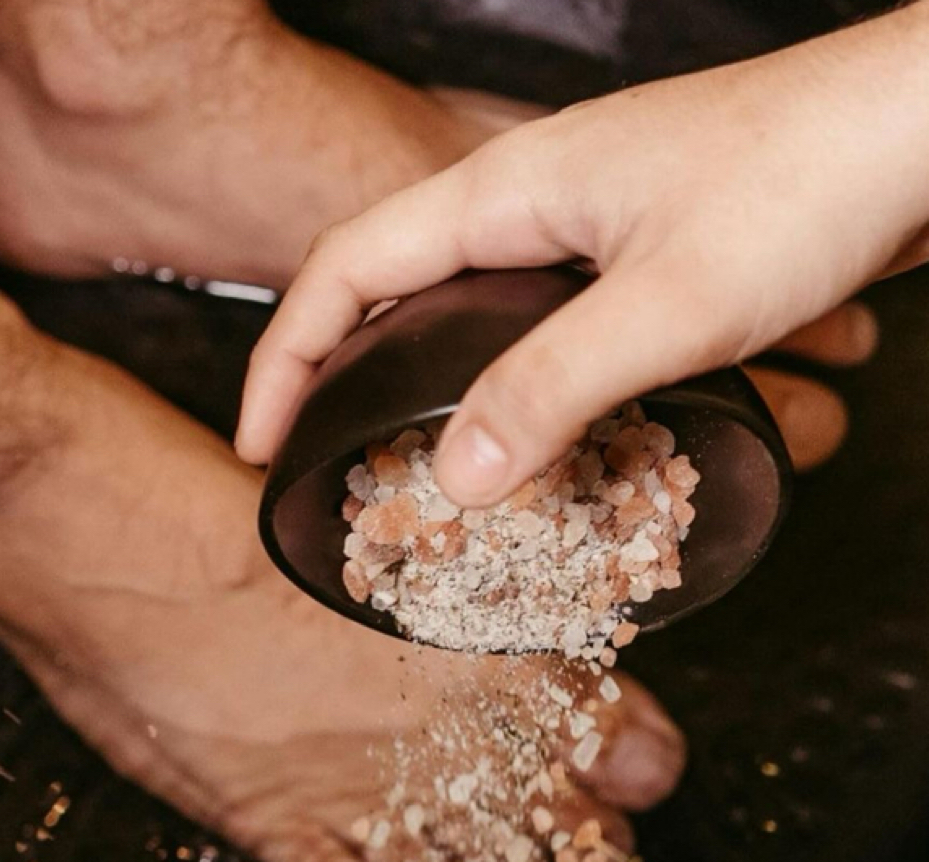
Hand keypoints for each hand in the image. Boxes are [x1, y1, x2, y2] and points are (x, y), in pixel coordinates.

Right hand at [237, 3, 927, 501]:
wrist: (923, 126)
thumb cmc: (811, 175)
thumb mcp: (669, 299)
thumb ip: (553, 383)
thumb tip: (458, 471)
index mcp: (505, 194)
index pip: (345, 268)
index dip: (286, 354)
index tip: (262, 438)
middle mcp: (531, 209)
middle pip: (398, 296)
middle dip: (352, 382)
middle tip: (338, 465)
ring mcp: (583, 235)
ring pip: (480, 322)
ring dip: (454, 394)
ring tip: (441, 470)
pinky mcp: (634, 263)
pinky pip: (555, 335)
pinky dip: (541, 392)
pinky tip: (568, 439)